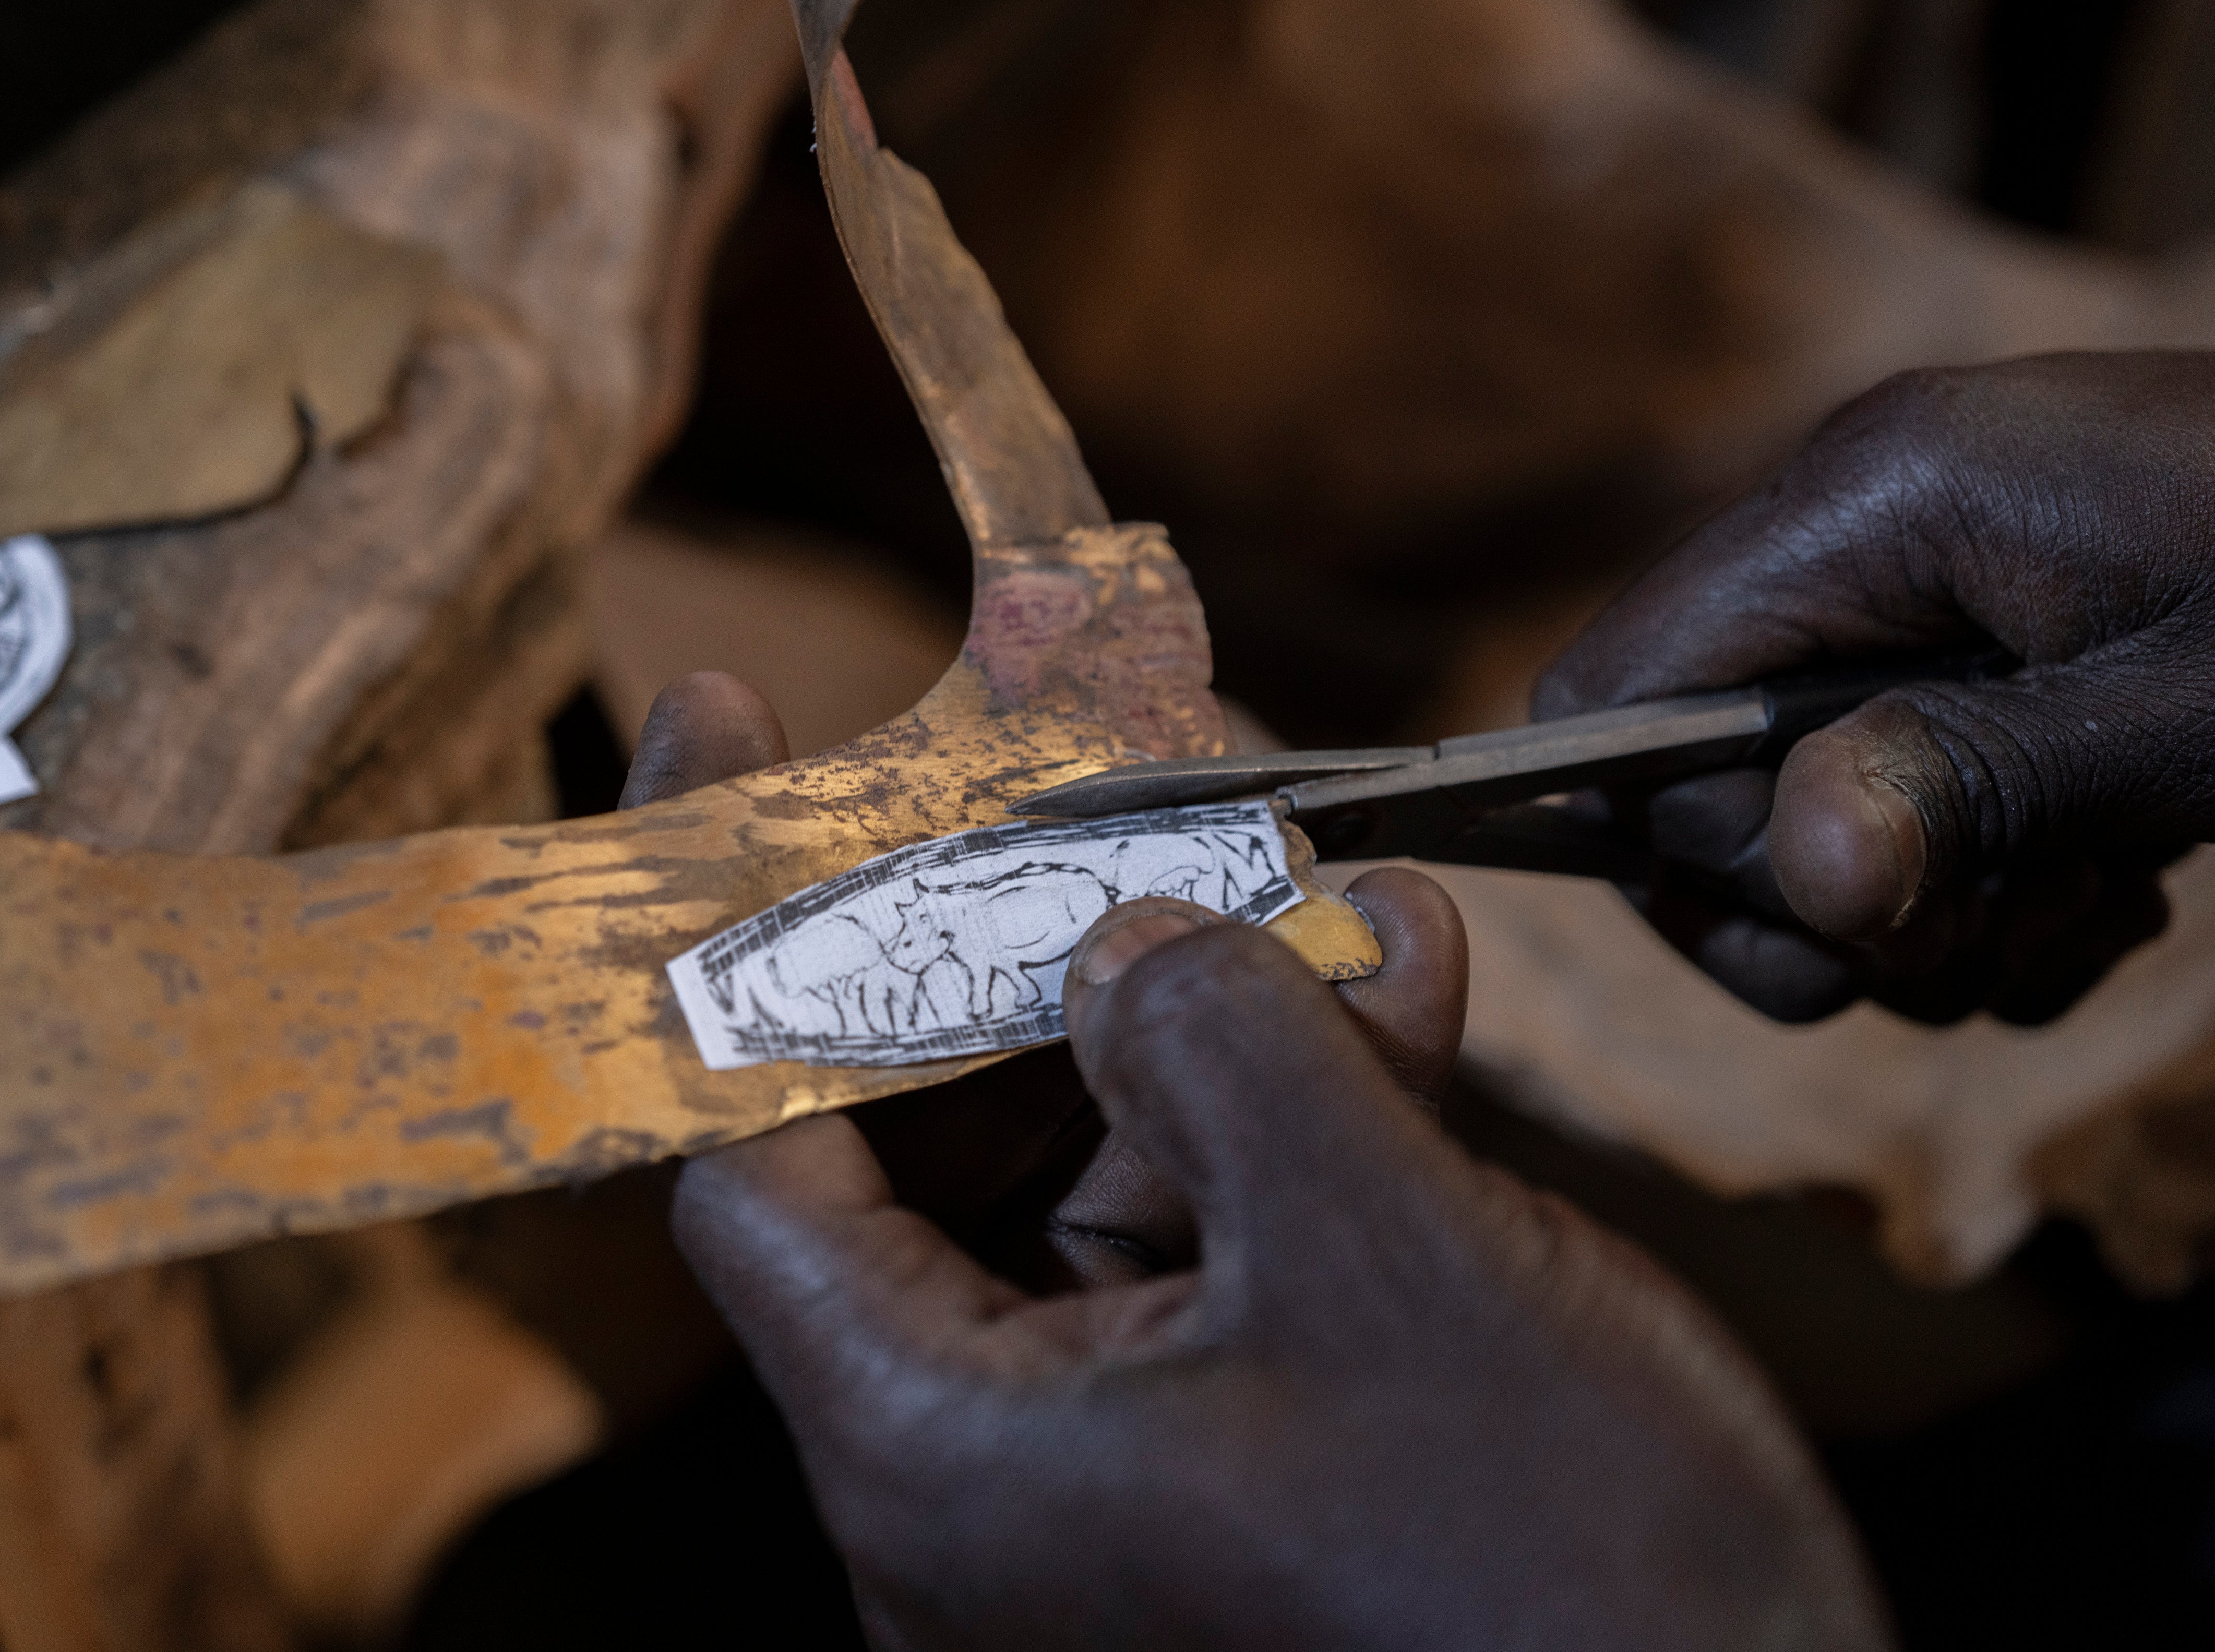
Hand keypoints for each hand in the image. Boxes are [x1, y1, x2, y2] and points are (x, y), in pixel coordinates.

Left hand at [676, 896, 1887, 1649]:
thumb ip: (1236, 1057)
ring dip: (1192, 1012)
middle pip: (922, 1143)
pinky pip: (1209, 1254)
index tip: (731, 732)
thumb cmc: (1567, 1595)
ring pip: (1091, 1181)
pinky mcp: (1234, 1465)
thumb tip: (1133, 944)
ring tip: (1289, 856)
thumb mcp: (1396, 1265)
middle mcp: (983, 1471)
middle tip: (1064, 775)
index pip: (748, 1148)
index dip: (731, 926)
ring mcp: (1111, 1472)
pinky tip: (1391, 983)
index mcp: (940, 1448)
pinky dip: (1283, 1121)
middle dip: (1013, 941)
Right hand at [1538, 352, 2214, 1022]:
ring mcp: (1914, 589)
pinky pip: (1891, 815)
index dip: (1674, 837)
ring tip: (2084, 900)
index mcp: (1873, 499)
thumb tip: (1801, 873)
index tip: (1840, 906)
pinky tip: (2106, 881)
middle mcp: (1860, 528)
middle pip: (1686, 783)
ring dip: (1920, 916)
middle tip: (1982, 923)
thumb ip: (1984, 784)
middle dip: (1819, 903)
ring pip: (1794, 824)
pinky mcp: (1975, 647)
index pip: (1612, 694)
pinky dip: (1981, 894)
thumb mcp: (2196, 713)